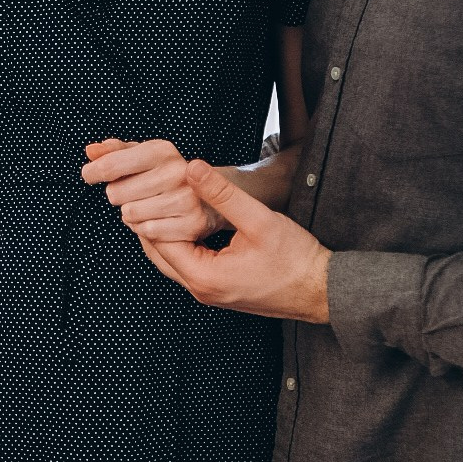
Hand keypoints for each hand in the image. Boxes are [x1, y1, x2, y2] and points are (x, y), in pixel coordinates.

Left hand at [83, 138, 226, 241]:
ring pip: (129, 214)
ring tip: (147, 205)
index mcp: (161, 151)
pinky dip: (145, 229)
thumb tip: (91, 151)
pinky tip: (157, 219)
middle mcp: (176, 172)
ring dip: (131, 213)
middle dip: (118, 194)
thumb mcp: (143, 154)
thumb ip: (114, 151)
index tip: (89, 175)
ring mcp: (185, 199)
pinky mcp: (191, 223)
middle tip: (135, 192)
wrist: (211, 194)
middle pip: (115, 193)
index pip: (111, 165)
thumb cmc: (167, 173)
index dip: (93, 172)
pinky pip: (146, 232)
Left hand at [135, 159, 331, 322]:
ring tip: (159, 202)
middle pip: (159, 254)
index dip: (150, 211)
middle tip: (142, 192)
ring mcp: (209, 294)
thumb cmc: (295, 259)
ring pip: (171, 261)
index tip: (145, 185)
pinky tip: (184, 223)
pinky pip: (187, 267)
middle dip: (149, 223)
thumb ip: (223, 194)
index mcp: (205, 277)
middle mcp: (201, 290)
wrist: (320, 290)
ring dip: (164, 234)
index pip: (160, 241)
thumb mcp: (259, 220)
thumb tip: (193, 168)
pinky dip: (180, 245)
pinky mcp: (219, 291)